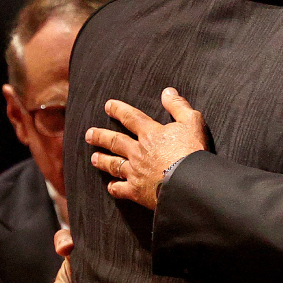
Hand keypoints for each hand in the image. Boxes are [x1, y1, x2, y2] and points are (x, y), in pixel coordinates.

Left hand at [85, 87, 207, 209]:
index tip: (108, 106)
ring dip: (102, 160)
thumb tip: (167, 92)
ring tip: (94, 158)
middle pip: (115, 141)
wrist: (190, 184)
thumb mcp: (191, 122)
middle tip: (89, 134)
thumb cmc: (193, 152)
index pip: (130, 118)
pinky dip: (114, 188)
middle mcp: (138, 151)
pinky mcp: (136, 191)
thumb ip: (178, 106)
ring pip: (113, 164)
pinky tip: (111, 186)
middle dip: (100, 136)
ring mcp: (135, 172)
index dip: (118, 110)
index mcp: (150, 134)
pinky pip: (120, 189)